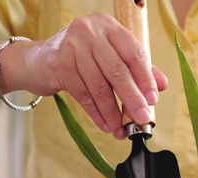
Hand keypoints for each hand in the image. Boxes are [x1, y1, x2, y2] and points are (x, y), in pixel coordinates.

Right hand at [25, 13, 167, 138]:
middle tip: (142, 119)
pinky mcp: (59, 65)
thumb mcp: (108, 57)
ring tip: (121, 130)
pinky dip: (96, 113)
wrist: (35, 61)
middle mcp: (90, 31)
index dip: (146, 78)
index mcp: (108, 26)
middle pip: (118, 70)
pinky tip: (105, 125)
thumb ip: (135, 68)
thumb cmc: (78, 59)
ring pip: (100, 86)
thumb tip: (162, 84)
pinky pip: (83, 95)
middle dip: (132, 99)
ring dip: (112, 113)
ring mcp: (72, 47)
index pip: (134, 52)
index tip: (153, 99)